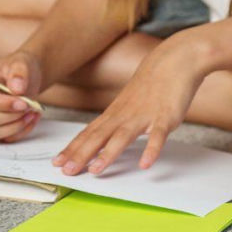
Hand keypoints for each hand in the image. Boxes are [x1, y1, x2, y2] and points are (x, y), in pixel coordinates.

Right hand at [0, 50, 43, 142]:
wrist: (27, 78)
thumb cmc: (20, 69)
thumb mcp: (22, 63)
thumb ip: (19, 72)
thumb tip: (16, 88)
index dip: (2, 104)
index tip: (23, 103)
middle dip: (11, 116)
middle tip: (30, 106)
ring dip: (15, 126)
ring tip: (32, 112)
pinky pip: (3, 139)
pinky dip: (21, 132)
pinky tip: (31, 118)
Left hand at [52, 36, 203, 173]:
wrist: (174, 60)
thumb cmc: (152, 84)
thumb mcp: (129, 103)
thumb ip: (118, 120)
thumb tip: (104, 136)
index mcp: (115, 112)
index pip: (89, 133)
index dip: (72, 148)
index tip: (57, 162)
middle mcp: (125, 114)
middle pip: (99, 136)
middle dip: (81, 154)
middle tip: (65, 170)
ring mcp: (144, 115)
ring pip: (123, 136)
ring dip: (108, 154)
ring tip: (95, 170)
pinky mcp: (165, 117)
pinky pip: (158, 135)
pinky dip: (151, 150)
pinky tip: (145, 164)